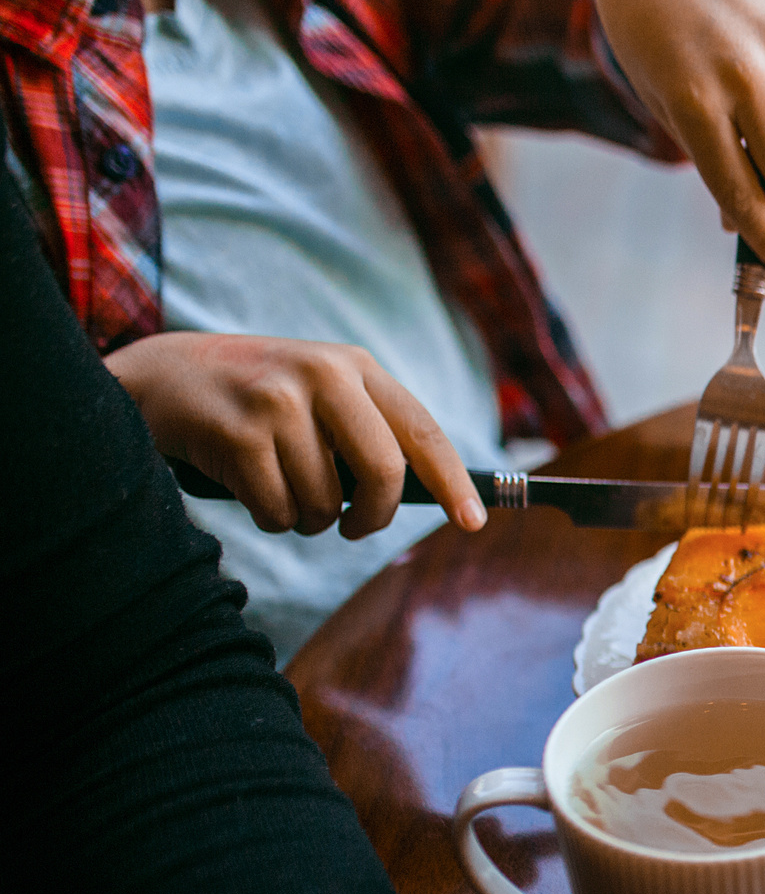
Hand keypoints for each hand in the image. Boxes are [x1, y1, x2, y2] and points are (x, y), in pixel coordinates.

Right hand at [105, 332, 483, 536]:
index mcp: (353, 367)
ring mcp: (278, 403)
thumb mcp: (318, 392)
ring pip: (326, 502)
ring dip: (307, 518)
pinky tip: (249, 487)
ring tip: (280, 487)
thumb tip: (427, 495)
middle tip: (353, 526)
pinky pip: (280, 512)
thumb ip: (368, 430)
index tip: (473, 521)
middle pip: (384, 473)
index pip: (421, 431)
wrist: (162, 377)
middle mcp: (322, 376)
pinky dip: (271, 518)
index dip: (452, 481)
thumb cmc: (256, 399)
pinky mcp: (238, 435)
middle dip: (373, 516)